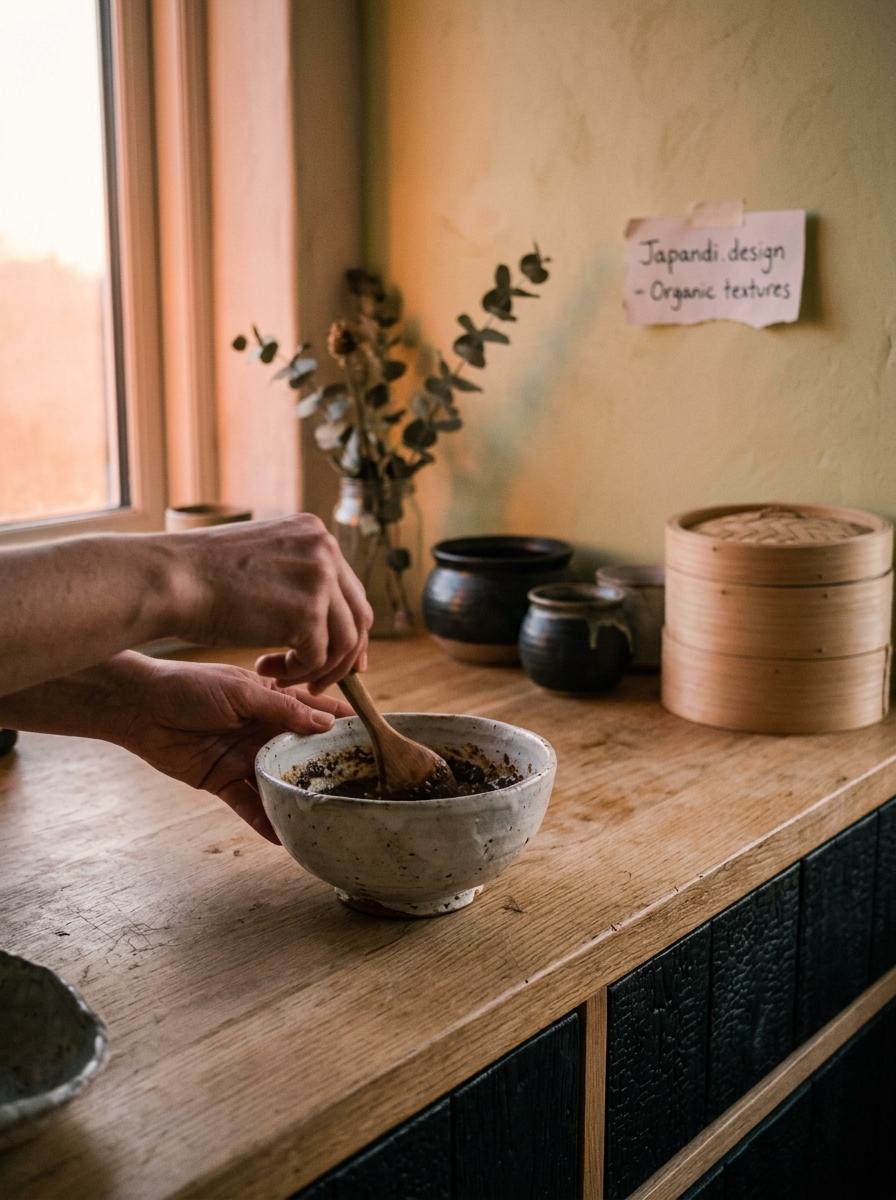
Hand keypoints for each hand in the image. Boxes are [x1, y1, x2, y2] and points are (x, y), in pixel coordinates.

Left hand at [119, 658, 351, 841]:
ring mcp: (246, 758)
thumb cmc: (191, 686)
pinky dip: (266, 821)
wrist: (141, 707)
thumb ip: (283, 709)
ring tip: (329, 817)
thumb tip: (327, 724)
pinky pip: (250, 805)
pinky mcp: (224, 781)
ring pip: (280, 782)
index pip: (318, 712)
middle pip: (304, 753)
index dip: (344, 723)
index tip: (375, 737)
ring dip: (300, 798)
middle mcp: (265, 732)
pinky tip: (285, 837)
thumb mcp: (242, 692)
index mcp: (273, 702)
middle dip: (329, 768)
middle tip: (360, 787)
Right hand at [174, 515, 372, 690]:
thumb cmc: (198, 574)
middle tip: (322, 680)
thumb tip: (318, 607)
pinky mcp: (307, 613)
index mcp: (314, 532)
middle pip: (358, 615)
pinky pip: (318, 657)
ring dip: (318, 669)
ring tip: (285, 680)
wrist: (169, 578)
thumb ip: (293, 572)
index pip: (349, 588)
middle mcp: (325, 549)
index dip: (348, 627)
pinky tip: (265, 670)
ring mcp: (320, 579)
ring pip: (344, 642)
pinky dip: (296, 673)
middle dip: (345, 655)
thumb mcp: (259, 556)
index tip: (339, 655)